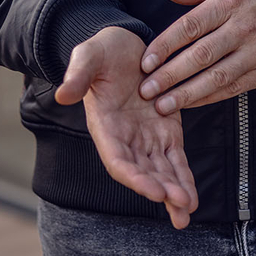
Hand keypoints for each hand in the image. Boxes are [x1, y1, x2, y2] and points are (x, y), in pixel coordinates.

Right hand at [55, 26, 197, 228]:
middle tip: (180, 204)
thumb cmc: (103, 50)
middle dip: (161, 191)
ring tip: (187, 212)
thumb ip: (78, 75)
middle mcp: (125, 139)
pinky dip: (184, 178)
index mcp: (105, 126)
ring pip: (161, 172)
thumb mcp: (88, 55)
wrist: (124, 43)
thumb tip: (63, 94)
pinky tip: (193, 198)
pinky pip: (175, 159)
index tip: (153, 190)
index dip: (135, 177)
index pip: (119, 160)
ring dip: (174, 193)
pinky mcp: (166, 131)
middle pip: (143, 173)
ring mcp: (147, 138)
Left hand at [138, 0, 255, 114]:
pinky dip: (211, 97)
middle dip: (170, 75)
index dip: (165, 45)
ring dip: (187, 94)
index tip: (145, 62)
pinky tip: (192, 103)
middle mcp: (244, 27)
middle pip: (200, 55)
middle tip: (145, 91)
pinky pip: (235, 87)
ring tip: (163, 105)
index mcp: (231, 2)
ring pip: (217, 77)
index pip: (191, 26)